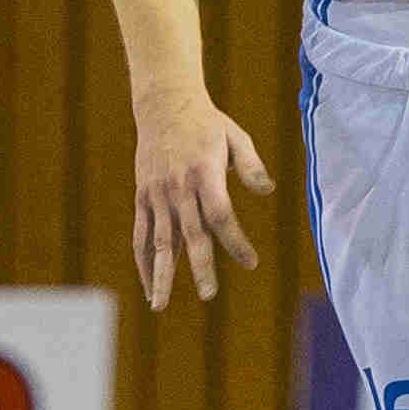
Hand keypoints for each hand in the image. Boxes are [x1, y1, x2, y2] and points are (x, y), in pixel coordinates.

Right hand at [130, 94, 271, 307]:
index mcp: (205, 174)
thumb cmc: (206, 123)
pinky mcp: (143, 197)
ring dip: (161, 274)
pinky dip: (143, 261)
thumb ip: (252, 166)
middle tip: (209, 294)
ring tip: (159, 305)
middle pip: (191, 233)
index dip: (235, 241)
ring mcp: (157, 195)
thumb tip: (267, 190)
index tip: (250, 262)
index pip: (221, 215)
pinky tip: (149, 286)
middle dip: (200, 266)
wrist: (163, 104)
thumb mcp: (236, 137)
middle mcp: (179, 188)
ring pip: (159, 241)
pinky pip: (141, 234)